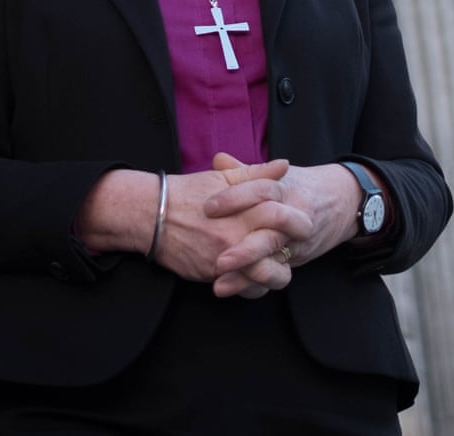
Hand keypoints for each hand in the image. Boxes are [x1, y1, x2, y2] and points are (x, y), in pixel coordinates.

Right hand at [149, 157, 289, 293]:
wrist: (151, 215)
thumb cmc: (187, 193)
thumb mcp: (222, 177)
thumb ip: (256, 174)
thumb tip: (284, 165)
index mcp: (243, 211)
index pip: (282, 218)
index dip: (297, 221)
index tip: (302, 223)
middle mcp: (237, 237)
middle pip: (281, 252)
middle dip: (292, 251)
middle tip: (295, 248)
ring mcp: (226, 259)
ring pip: (266, 276)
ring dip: (276, 273)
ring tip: (277, 265)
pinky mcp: (214, 275)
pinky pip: (244, 289)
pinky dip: (253, 286)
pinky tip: (255, 277)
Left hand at [205, 153, 359, 296]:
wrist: (342, 203)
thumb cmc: (300, 187)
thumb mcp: (277, 175)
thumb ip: (246, 171)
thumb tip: (218, 159)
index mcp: (286, 190)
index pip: (262, 190)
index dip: (235, 197)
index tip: (208, 207)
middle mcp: (295, 216)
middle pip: (272, 230)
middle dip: (246, 247)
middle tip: (218, 258)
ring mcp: (298, 241)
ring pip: (275, 257)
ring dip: (248, 272)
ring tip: (220, 282)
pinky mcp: (297, 260)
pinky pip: (276, 275)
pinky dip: (253, 284)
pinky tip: (232, 289)